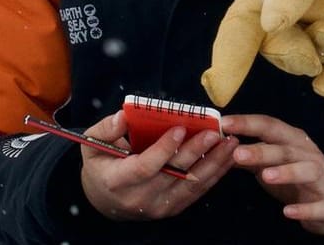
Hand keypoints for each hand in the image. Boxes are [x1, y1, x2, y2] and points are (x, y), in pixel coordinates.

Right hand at [77, 110, 237, 221]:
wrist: (104, 202)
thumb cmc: (101, 166)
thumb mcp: (93, 145)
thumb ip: (107, 128)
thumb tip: (125, 115)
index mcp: (117, 181)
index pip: (145, 166)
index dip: (164, 148)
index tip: (181, 127)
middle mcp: (139, 198)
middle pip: (173, 175)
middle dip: (196, 152)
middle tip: (214, 133)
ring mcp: (158, 207)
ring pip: (191, 184)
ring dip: (214, 163)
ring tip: (230, 143)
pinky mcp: (172, 209)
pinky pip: (197, 192)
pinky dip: (215, 174)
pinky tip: (227, 158)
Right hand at [202, 0, 323, 104]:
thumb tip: (269, 24)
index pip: (237, 33)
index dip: (225, 64)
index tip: (218, 92)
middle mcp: (284, 21)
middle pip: (276, 53)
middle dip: (293, 53)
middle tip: (321, 32)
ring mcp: (313, 35)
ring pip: (307, 65)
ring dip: (323, 53)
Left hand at [225, 113, 323, 236]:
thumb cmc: (297, 173)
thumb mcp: (273, 161)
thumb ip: (250, 154)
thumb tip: (219, 146)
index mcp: (293, 141)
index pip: (270, 126)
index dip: (248, 123)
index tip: (224, 123)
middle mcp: (308, 155)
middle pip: (286, 150)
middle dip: (262, 151)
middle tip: (238, 154)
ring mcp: (320, 179)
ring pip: (306, 171)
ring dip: (287, 172)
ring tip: (265, 176)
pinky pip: (317, 207)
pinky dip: (303, 209)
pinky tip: (287, 212)